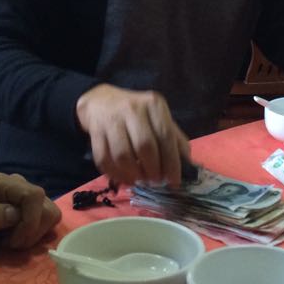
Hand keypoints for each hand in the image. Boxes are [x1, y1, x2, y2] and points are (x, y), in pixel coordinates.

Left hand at [0, 173, 60, 272]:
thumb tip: (14, 213)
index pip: (32, 195)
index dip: (29, 222)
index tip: (11, 242)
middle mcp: (15, 184)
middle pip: (45, 204)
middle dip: (31, 230)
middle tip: (10, 244)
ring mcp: (24, 197)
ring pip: (50, 213)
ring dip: (34, 234)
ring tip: (12, 242)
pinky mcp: (31, 210)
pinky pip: (48, 220)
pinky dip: (37, 234)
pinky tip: (17, 239)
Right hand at [76, 83, 190, 186]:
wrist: (101, 101)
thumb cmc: (137, 114)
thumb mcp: (158, 118)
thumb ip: (174, 138)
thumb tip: (188, 164)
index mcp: (153, 104)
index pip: (165, 136)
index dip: (171, 163)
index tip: (174, 182)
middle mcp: (132, 108)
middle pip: (144, 146)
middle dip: (152, 170)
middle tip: (155, 181)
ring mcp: (112, 118)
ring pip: (123, 155)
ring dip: (134, 175)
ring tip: (140, 180)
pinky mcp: (95, 131)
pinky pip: (104, 159)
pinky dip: (116, 174)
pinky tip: (125, 178)